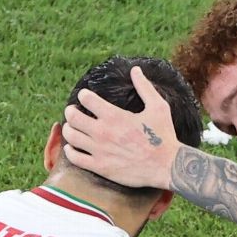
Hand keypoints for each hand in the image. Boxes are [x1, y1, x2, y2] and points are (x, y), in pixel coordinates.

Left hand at [62, 66, 179, 189]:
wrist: (167, 167)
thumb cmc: (164, 137)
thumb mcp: (158, 107)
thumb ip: (144, 87)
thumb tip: (135, 69)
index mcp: (115, 115)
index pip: (86, 98)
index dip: (84, 95)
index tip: (86, 97)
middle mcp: (103, 132)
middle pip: (73, 117)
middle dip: (71, 111)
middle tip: (74, 111)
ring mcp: (100, 150)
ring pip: (71, 136)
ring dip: (69, 129)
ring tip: (73, 128)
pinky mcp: (100, 167)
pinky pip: (75, 158)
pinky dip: (70, 151)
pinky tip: (73, 148)